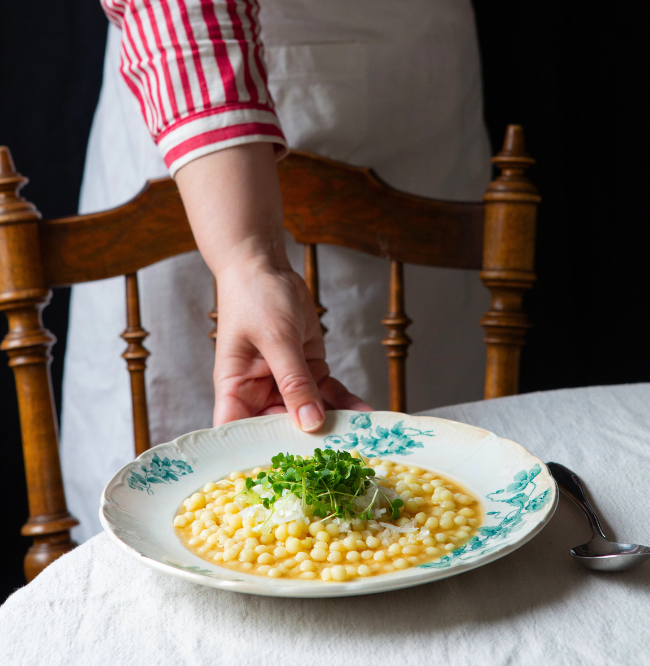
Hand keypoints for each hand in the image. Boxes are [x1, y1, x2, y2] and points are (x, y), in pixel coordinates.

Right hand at [175, 142, 370, 432]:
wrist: (266, 266)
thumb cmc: (255, 297)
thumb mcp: (276, 339)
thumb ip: (294, 382)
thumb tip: (310, 425)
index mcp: (236, 390)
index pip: (240, 436)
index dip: (255, 460)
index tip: (284, 483)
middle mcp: (258, 393)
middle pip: (281, 430)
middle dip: (309, 444)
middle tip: (340, 460)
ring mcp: (284, 383)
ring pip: (311, 414)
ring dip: (335, 424)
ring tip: (363, 441)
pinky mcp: (307, 370)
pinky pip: (327, 393)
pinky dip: (346, 403)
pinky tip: (366, 413)